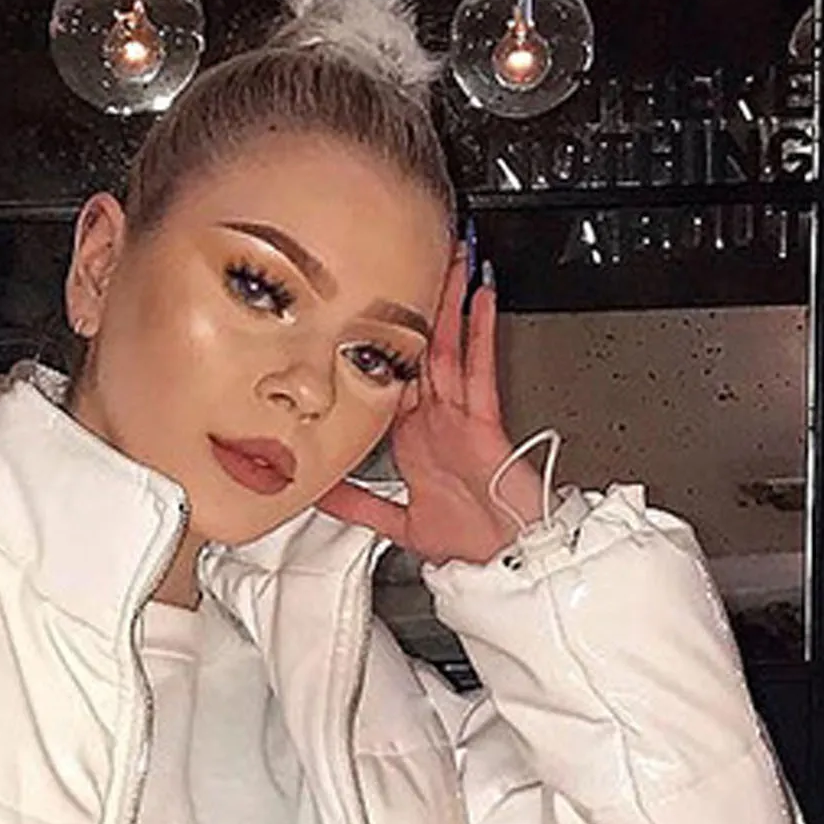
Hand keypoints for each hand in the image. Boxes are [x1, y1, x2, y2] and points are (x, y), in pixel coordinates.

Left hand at [319, 250, 544, 565]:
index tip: (366, 314)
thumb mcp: (395, 523)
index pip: (396, 381)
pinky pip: (481, 369)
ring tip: (450, 260)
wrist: (505, 563)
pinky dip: (480, 332)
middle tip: (414, 261)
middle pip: (424, 352)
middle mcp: (438, 423)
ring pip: (450, 350)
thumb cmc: (468, 543)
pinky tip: (478, 297)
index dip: (382, 347)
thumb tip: (318, 493)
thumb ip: (357, 505)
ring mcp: (462, 419)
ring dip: (449, 305)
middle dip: (419, 310)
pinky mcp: (485, 423)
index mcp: (417, 441)